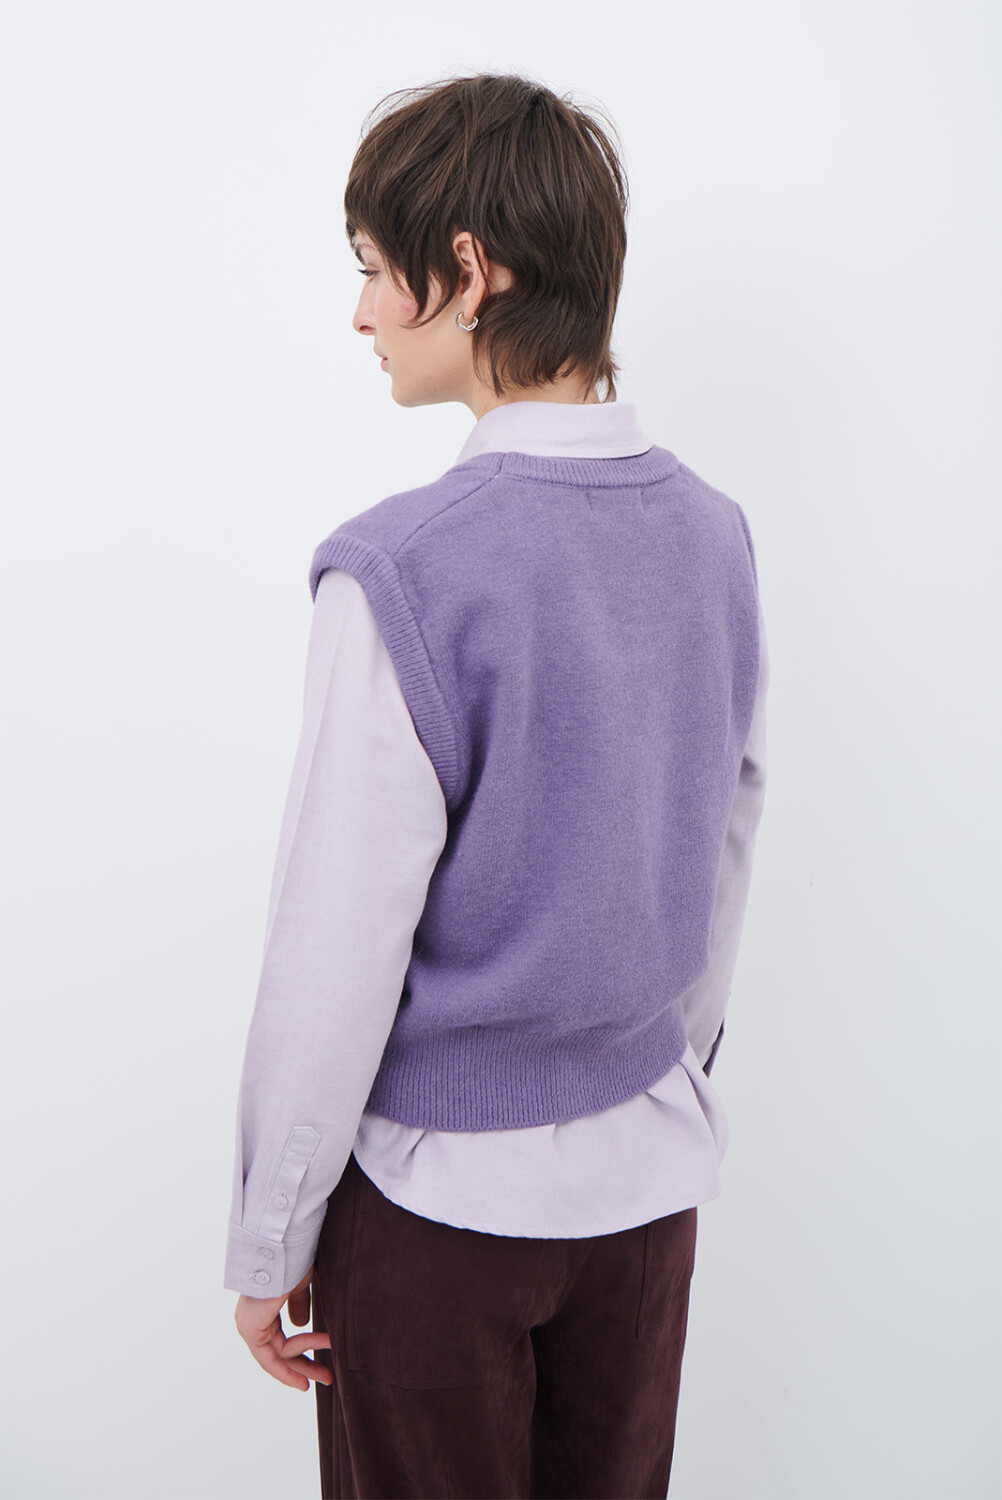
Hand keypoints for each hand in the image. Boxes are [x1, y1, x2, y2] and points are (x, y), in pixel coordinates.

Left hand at [234, 1263, 333, 1390]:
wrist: (284, 1247)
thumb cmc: (293, 1259)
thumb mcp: (298, 1285)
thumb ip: (298, 1305)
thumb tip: (300, 1323)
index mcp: (262, 1308)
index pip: (279, 1342)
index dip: (301, 1355)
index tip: (318, 1369)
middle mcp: (252, 1319)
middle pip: (278, 1354)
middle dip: (303, 1368)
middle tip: (326, 1379)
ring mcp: (248, 1325)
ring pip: (277, 1357)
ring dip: (305, 1365)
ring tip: (329, 1371)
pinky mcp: (250, 1329)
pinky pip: (271, 1357)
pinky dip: (293, 1363)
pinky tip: (312, 1366)